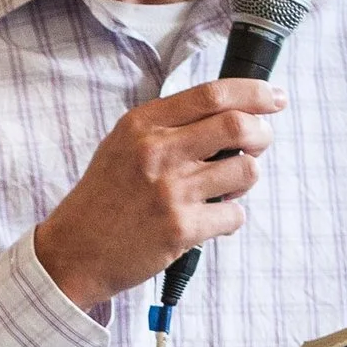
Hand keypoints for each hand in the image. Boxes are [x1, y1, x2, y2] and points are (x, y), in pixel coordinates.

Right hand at [33, 78, 286, 309]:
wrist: (72, 253)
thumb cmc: (101, 202)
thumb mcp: (122, 147)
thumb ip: (167, 127)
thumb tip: (226, 113)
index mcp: (143, 125)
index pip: (213, 94)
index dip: (254, 93)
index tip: (273, 98)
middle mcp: (157, 151)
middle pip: (238, 125)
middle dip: (261, 134)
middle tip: (259, 144)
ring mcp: (170, 190)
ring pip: (245, 171)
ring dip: (246, 180)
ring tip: (226, 190)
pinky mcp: (180, 228)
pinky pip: (233, 215)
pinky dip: (230, 219)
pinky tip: (208, 222)